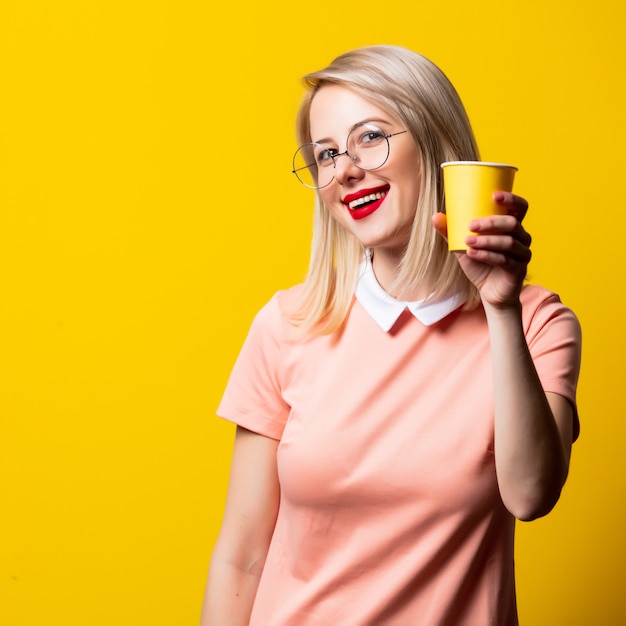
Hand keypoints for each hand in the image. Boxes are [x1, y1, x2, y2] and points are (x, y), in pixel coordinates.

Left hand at [432, 191, 531, 309]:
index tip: (494, 195)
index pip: (520, 208)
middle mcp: (522, 238)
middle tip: (471, 225)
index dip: (511, 199)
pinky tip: (472, 254)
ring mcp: (522, 254)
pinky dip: (486, 256)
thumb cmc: (480, 264)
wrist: (488, 292)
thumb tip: (435, 216)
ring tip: (468, 241)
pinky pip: (504, 260)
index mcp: (512, 227)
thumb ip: (452, 232)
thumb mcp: (463, 246)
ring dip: (487, 241)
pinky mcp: (518, 270)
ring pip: (509, 242)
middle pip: (513, 223)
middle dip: (491, 222)